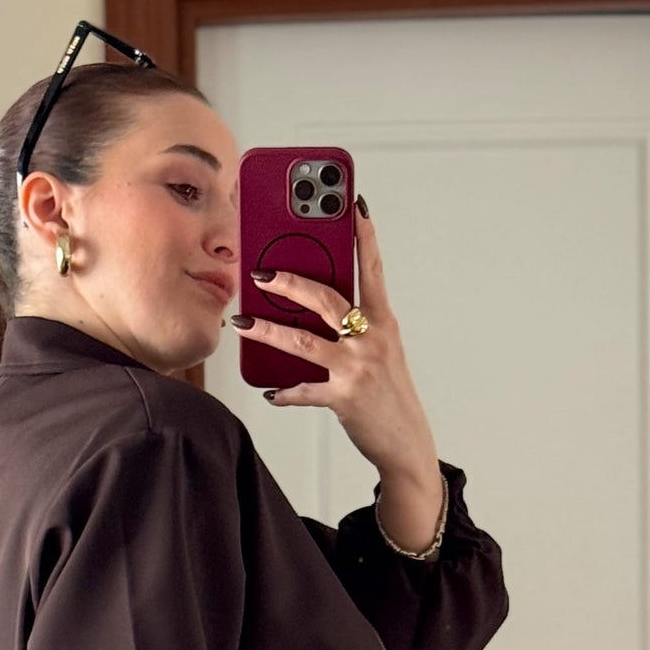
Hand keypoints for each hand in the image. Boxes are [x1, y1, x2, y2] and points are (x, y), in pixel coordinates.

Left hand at [240, 202, 439, 494]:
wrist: (406, 443)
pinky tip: (270, 390)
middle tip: (261, 273)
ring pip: (304, 342)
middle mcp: (371, 340)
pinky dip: (284, 391)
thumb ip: (354, 327)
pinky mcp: (345, 398)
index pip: (372, 270)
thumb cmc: (389, 395)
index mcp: (383, 322)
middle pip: (326, 299)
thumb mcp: (381, 352)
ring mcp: (358, 368)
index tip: (353, 206)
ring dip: (269, 331)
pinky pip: (305, 391)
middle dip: (290, 283)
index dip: (364, 237)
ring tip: (243, 322)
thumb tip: (311, 310)